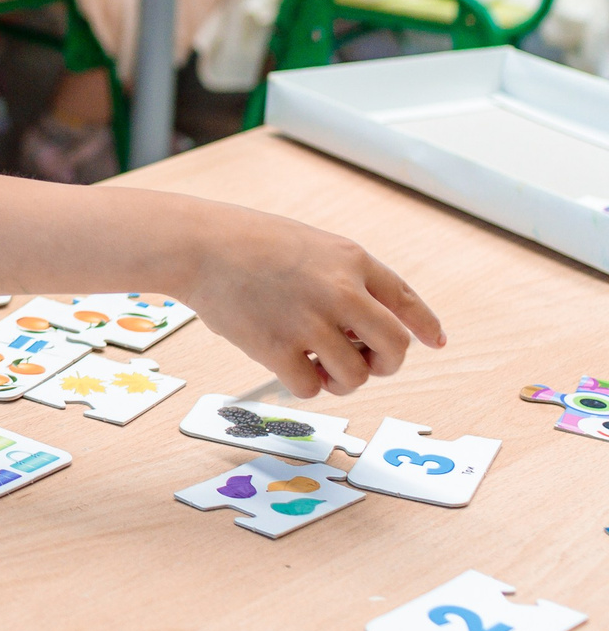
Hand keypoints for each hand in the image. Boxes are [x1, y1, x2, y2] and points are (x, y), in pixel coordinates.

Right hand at [174, 209, 442, 397]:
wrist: (197, 245)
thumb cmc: (247, 242)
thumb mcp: (311, 245)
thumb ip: (344, 279)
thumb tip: (366, 331)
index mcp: (352, 261)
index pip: (407, 301)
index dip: (425, 326)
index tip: (434, 342)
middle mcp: (341, 291)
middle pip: (394, 347)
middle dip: (385, 364)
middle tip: (364, 363)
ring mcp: (310, 321)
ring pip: (356, 376)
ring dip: (342, 380)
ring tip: (320, 368)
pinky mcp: (277, 348)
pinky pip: (311, 388)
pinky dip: (304, 385)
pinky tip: (289, 368)